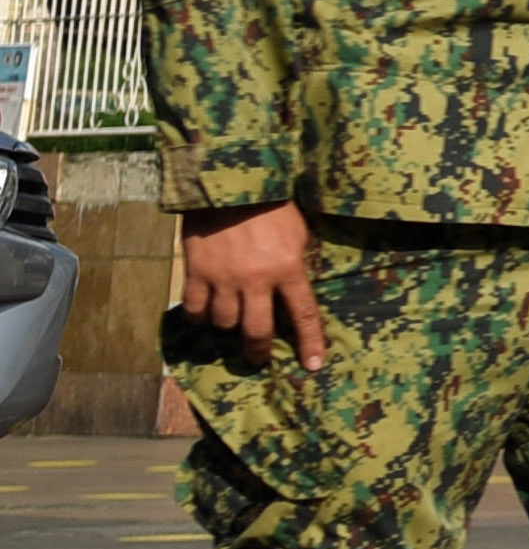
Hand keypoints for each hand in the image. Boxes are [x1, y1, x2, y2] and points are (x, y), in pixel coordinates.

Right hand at [180, 202, 327, 369]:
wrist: (229, 182)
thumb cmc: (271, 205)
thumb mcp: (298, 233)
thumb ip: (295, 263)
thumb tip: (294, 291)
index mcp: (289, 269)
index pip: (303, 315)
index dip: (309, 344)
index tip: (312, 366)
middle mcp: (256, 280)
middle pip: (257, 330)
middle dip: (258, 350)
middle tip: (258, 358)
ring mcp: (224, 278)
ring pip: (224, 323)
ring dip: (228, 328)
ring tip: (230, 323)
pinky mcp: (196, 272)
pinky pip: (195, 309)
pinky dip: (199, 317)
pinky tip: (203, 316)